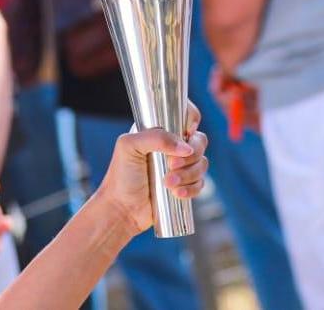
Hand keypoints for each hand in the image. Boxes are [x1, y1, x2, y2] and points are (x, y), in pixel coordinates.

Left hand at [95, 102, 207, 236]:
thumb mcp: (129, 146)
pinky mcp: (185, 184)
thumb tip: (185, 147)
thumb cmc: (121, 176)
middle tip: (171, 165)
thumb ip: (156, 138)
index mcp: (160, 130)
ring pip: (202, 162)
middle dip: (191, 154)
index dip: (192, 120)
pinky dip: (192, 188)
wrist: (122, 209)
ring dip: (188, 174)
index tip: (187, 132)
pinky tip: (176, 193)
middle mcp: (173, 145)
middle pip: (199, 140)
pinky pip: (200, 182)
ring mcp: (180, 165)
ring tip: (168, 184)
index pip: (184, 114)